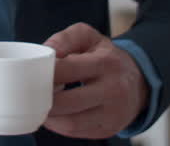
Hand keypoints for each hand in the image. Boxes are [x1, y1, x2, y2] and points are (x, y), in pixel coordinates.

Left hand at [41, 22, 147, 139]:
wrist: (138, 82)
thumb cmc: (105, 57)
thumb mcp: (89, 38)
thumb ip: (65, 38)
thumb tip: (45, 52)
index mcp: (106, 63)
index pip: (68, 70)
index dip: (45, 73)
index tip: (32, 73)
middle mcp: (113, 90)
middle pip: (68, 102)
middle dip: (43, 100)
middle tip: (30, 93)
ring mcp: (113, 114)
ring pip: (71, 123)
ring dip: (49, 117)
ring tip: (39, 105)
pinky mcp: (108, 130)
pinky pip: (77, 132)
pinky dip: (59, 125)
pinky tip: (53, 114)